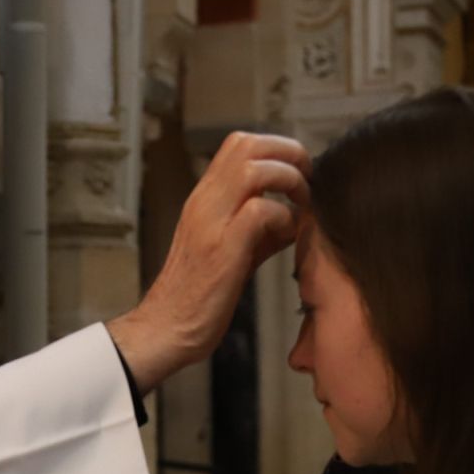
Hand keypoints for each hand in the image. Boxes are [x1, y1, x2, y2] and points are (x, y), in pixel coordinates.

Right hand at [107, 131, 309, 390]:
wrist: (166, 329)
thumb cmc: (198, 296)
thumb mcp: (230, 251)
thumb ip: (259, 229)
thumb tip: (293, 216)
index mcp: (204, 199)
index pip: (239, 144)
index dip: (277, 149)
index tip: (299, 173)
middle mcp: (204, 202)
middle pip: (246, 144)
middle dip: (288, 153)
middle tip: (307, 181)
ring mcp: (210, 222)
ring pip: (254, 169)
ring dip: (287, 181)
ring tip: (300, 206)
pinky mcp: (222, 249)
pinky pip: (261, 211)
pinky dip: (283, 218)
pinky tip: (287, 238)